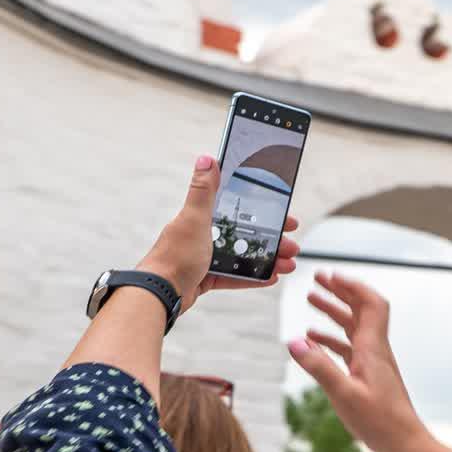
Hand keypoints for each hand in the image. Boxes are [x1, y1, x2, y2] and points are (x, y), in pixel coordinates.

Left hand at [136, 156, 300, 310]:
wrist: (161, 293)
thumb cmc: (175, 256)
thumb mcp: (194, 219)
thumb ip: (202, 191)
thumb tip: (206, 158)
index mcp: (202, 217)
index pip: (239, 208)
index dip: (263, 211)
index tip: (282, 214)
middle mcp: (204, 235)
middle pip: (245, 234)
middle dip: (271, 239)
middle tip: (291, 243)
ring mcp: (205, 257)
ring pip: (243, 255)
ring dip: (267, 258)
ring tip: (287, 264)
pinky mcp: (205, 278)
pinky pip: (234, 276)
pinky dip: (252, 277)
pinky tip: (270, 277)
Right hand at [286, 270, 427, 451]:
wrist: (405, 443)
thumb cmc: (379, 422)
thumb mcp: (343, 394)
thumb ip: (318, 367)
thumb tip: (293, 342)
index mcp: (372, 348)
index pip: (370, 303)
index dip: (352, 285)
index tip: (331, 275)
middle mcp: (375, 350)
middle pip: (360, 309)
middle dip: (340, 291)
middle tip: (317, 279)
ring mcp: (373, 363)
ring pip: (353, 327)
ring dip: (334, 312)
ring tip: (311, 300)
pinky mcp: (369, 376)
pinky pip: (349, 348)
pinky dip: (332, 339)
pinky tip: (314, 342)